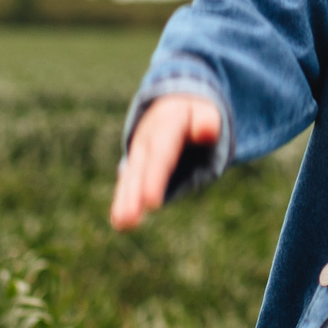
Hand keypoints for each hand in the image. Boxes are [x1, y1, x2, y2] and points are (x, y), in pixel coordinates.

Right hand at [110, 94, 221, 230]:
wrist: (172, 103)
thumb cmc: (194, 114)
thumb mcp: (204, 110)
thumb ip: (207, 120)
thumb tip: (207, 132)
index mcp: (165, 125)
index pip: (161, 153)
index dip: (154, 177)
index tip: (151, 203)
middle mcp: (146, 140)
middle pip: (141, 170)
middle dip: (135, 194)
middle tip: (130, 218)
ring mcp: (138, 154)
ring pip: (131, 179)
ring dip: (126, 201)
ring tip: (123, 223)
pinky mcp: (136, 167)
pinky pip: (128, 184)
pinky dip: (123, 201)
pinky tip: (121, 223)